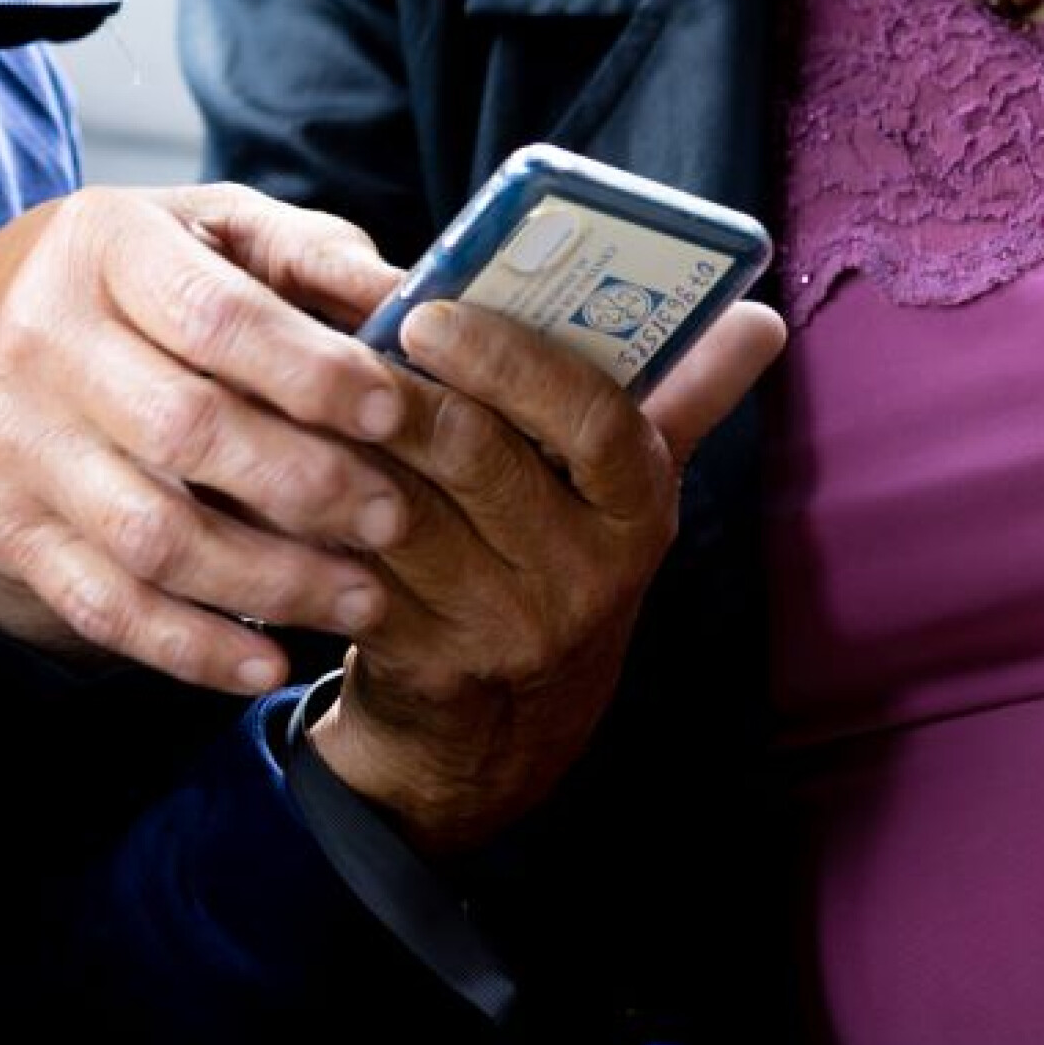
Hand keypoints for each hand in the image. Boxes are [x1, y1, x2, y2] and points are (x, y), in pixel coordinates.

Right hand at [0, 183, 415, 694]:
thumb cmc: (126, 284)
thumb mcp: (205, 229)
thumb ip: (308, 255)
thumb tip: (414, 300)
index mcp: (104, 246)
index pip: (214, 313)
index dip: (310, 370)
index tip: (393, 411)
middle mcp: (41, 343)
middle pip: (185, 430)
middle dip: (305, 483)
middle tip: (396, 515)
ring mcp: (14, 445)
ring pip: (151, 536)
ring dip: (270, 580)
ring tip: (363, 598)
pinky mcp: (5, 530)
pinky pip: (104, 607)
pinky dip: (193, 647)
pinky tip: (271, 663)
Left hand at [311, 295, 787, 850]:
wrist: (506, 733)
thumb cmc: (567, 561)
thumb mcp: (631, 493)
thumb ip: (687, 398)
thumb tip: (763, 320)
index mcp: (639, 512)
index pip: (595, 421)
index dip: (512, 361)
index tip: (435, 311)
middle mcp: (583, 576)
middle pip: (481, 459)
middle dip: (407, 391)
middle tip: (345, 341)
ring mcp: (505, 628)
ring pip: (406, 513)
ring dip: (345, 447)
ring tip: (301, 390)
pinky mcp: (427, 668)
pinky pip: (356, 576)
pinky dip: (314, 519)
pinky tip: (280, 473)